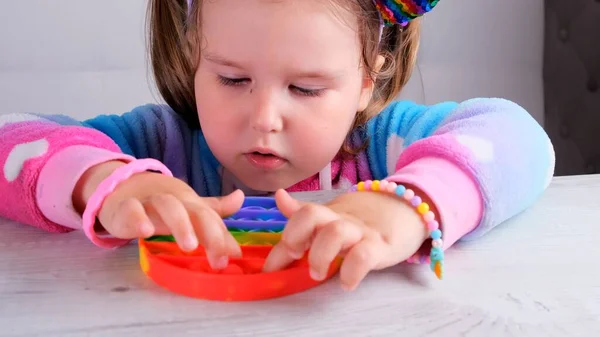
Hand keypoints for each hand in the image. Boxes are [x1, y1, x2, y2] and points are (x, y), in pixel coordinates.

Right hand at [73, 161, 243, 268]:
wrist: (121, 187)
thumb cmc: (161, 204)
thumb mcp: (188, 206)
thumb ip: (213, 210)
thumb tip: (241, 198)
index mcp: (190, 203)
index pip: (211, 219)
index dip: (223, 237)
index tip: (234, 256)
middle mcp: (174, 201)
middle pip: (195, 211)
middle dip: (210, 233)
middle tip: (218, 258)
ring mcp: (150, 202)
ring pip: (167, 206)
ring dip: (181, 224)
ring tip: (190, 246)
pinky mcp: (125, 207)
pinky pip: (131, 209)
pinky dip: (138, 218)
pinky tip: (145, 232)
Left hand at [262, 189, 428, 290]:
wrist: (408, 209)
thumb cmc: (365, 219)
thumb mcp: (333, 214)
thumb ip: (304, 214)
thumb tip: (278, 196)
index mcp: (327, 214)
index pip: (299, 217)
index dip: (281, 242)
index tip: (270, 269)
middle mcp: (341, 219)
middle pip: (311, 215)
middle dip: (295, 235)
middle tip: (296, 255)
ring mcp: (361, 231)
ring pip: (335, 232)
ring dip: (320, 254)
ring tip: (317, 274)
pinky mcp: (382, 245)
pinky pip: (364, 256)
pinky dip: (351, 272)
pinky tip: (346, 283)